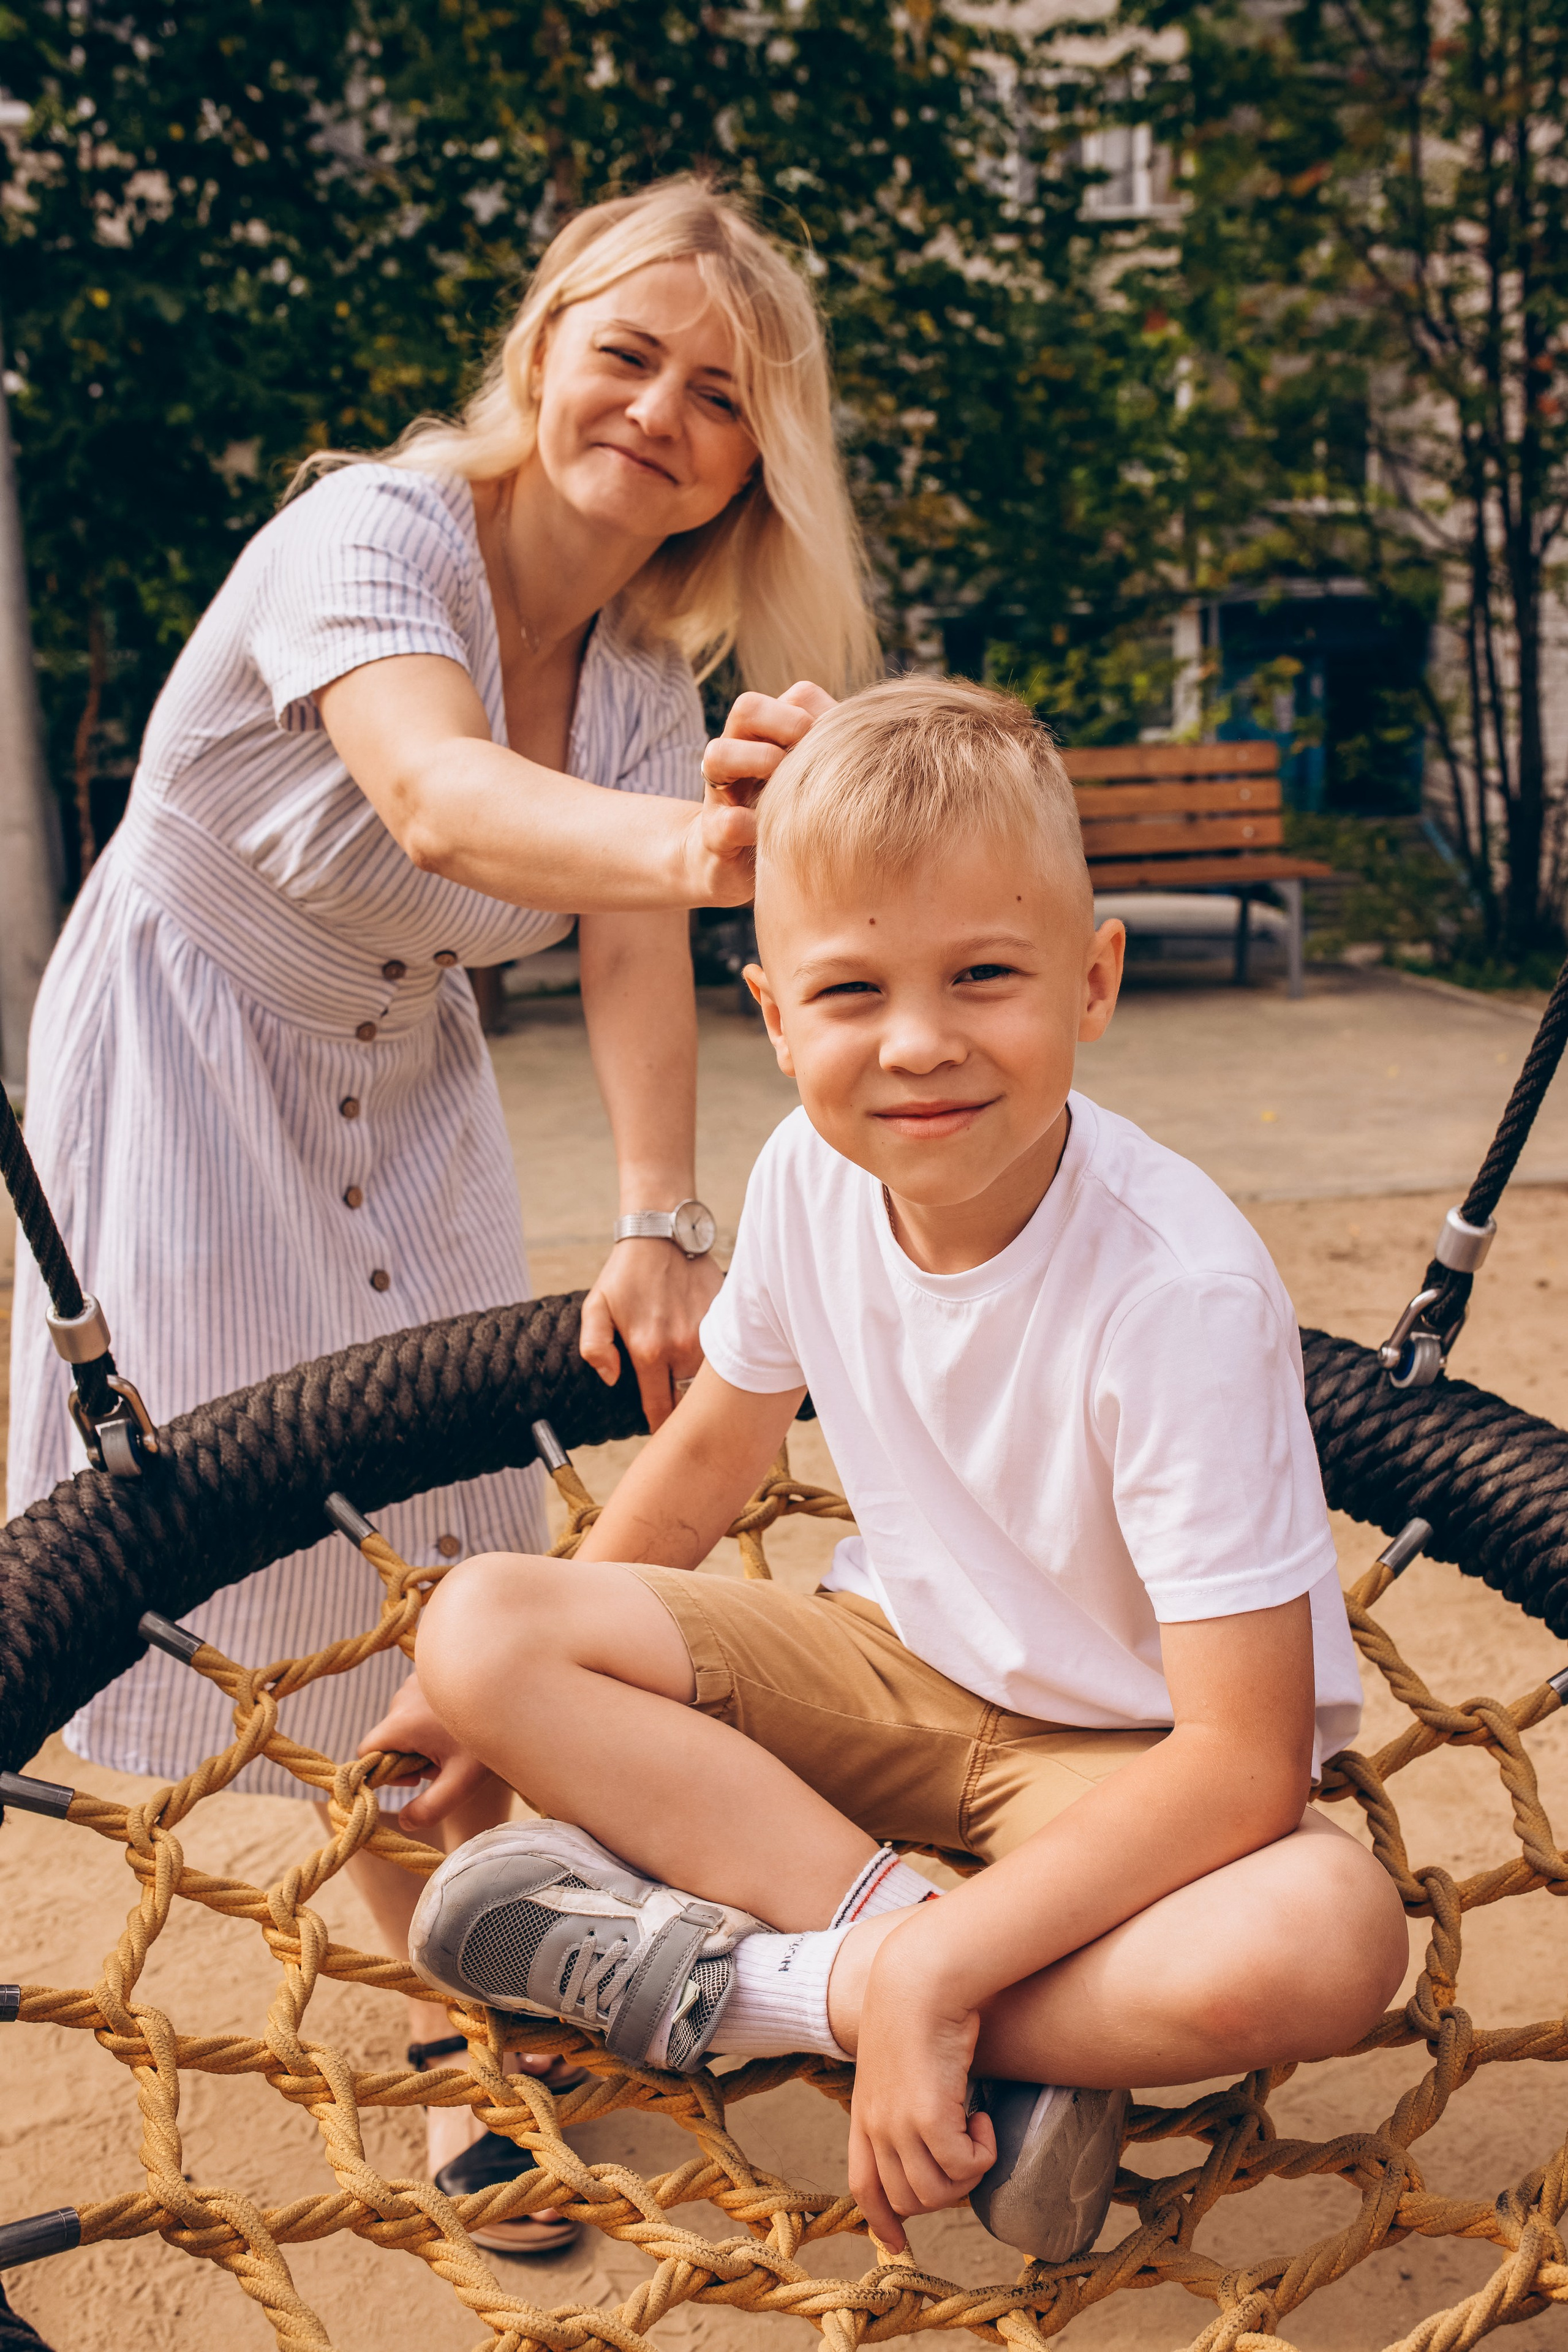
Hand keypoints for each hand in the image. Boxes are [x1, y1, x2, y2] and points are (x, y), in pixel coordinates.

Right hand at [358, 1670, 501, 1833]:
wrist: (519, 1695)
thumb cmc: (488, 1739)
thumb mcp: (461, 1782)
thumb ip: (430, 1808)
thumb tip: (405, 1823)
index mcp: (401, 1721)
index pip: (366, 1751)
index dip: (384, 1772)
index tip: (416, 1777)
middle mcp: (402, 1695)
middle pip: (389, 1738)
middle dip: (411, 1756)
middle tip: (446, 1762)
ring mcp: (417, 1680)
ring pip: (406, 1721)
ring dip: (424, 1738)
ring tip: (458, 1741)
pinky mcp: (431, 1673)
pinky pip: (419, 1704)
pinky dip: (433, 1718)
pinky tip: (461, 1722)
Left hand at [579, 1238, 724, 1428]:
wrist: (663, 1235)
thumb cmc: (625, 1274)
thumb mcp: (595, 1307)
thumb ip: (595, 1346)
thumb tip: (611, 1379)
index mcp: (649, 1352)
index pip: (660, 1408)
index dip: (661, 1428)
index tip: (663, 1439)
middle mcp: (683, 1348)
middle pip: (690, 1401)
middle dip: (686, 1414)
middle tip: (684, 1425)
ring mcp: (708, 1335)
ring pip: (711, 1382)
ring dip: (705, 1390)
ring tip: (701, 1401)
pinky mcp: (724, 1321)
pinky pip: (725, 1355)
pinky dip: (719, 1364)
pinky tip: (716, 1367)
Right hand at [680, 682, 837, 905]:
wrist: (738, 868)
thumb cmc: (790, 818)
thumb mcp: (816, 784)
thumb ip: (838, 759)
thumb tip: (883, 742)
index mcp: (770, 735)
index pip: (796, 696)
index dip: (824, 716)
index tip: (839, 749)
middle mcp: (739, 753)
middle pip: (747, 708)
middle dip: (784, 725)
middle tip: (806, 754)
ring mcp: (720, 793)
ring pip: (717, 754)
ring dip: (756, 763)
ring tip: (781, 790)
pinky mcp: (712, 835)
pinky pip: (722, 822)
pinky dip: (746, 827)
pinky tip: (768, 836)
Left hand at [846, 1929, 996, 2253]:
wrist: (921, 1978)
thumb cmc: (918, 2009)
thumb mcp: (899, 2060)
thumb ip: (904, 2095)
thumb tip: (934, 2123)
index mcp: (864, 2114)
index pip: (864, 2186)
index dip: (881, 2219)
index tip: (895, 2243)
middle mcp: (877, 2127)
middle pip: (909, 2199)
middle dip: (944, 2189)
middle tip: (966, 2151)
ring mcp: (900, 2126)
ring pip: (939, 2192)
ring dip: (967, 2171)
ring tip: (976, 2127)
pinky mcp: (930, 2119)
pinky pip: (964, 2167)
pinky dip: (982, 2152)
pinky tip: (983, 2116)